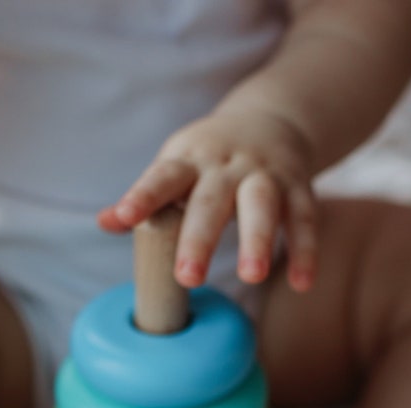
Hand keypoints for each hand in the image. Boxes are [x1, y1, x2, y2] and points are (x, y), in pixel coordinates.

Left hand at [98, 109, 317, 292]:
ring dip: (258, 240)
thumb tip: (104, 222)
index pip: (162, 177)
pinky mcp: (299, 188)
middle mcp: (227, 164)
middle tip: (187, 279)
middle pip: (212, 200)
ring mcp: (266, 175)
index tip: (123, 218)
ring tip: (251, 277)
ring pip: (263, 205)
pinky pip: (305, 220)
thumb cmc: (210, 158)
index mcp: (190, 159)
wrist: (273, 119)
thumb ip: (148, 197)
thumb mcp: (176, 166)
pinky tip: (302, 285)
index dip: (142, 196)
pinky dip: (305, 252)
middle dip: (199, 239)